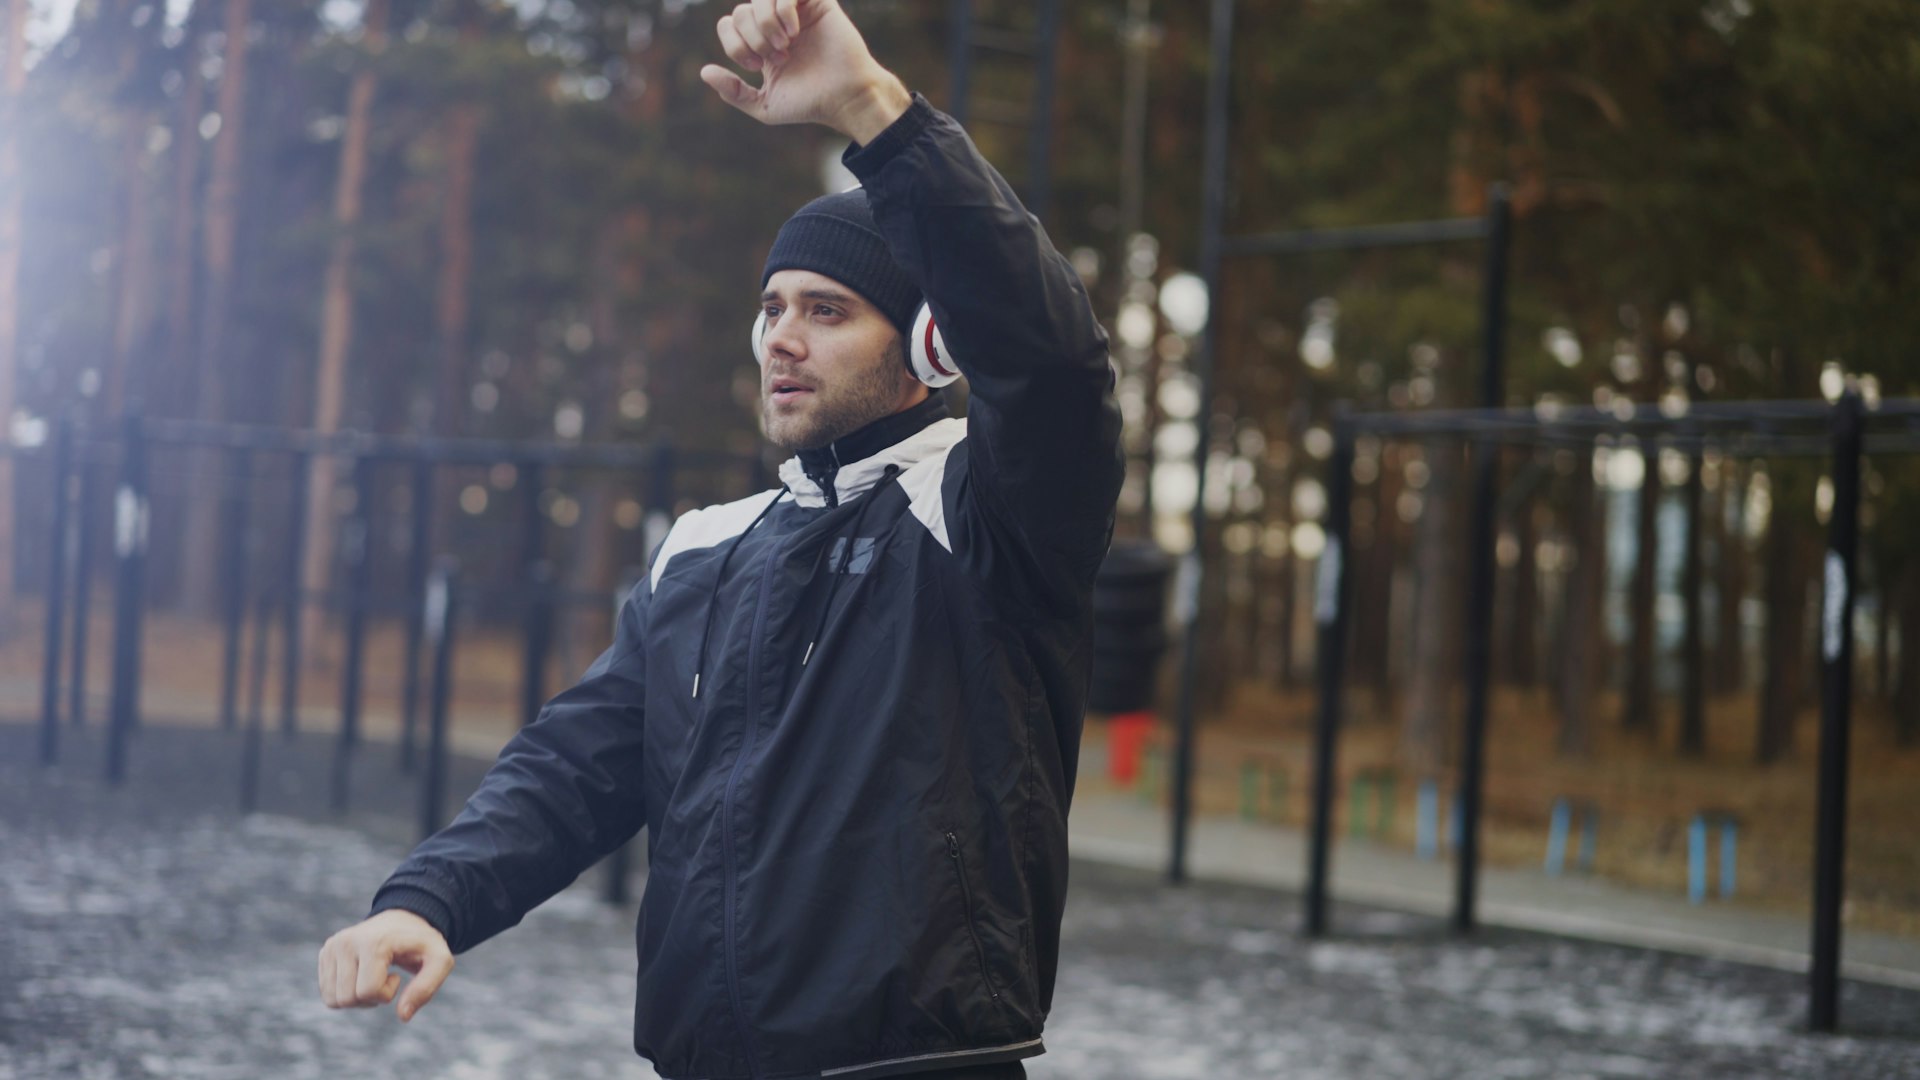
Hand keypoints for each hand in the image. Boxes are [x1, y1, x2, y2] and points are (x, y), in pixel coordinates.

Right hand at [317, 909, 454, 1022]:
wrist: (404, 919)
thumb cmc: (422, 943)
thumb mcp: (439, 961)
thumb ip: (426, 988)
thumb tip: (403, 1016)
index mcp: (373, 942)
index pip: (368, 991)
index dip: (387, 993)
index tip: (397, 975)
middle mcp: (346, 942)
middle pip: (348, 999)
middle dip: (371, 998)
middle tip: (385, 977)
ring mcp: (333, 946)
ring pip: (333, 1000)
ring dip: (357, 998)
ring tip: (373, 976)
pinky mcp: (326, 952)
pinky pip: (327, 994)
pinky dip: (345, 993)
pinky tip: (361, 975)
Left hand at [699, 0, 911, 143]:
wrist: (844, 97)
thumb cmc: (810, 104)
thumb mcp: (764, 106)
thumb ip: (734, 92)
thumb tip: (704, 71)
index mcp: (762, 44)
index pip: (728, 24)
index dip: (733, 43)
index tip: (755, 65)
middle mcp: (776, 25)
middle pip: (739, 12)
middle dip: (751, 38)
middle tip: (776, 57)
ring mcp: (795, 12)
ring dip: (766, 25)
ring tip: (786, 45)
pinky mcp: (816, 2)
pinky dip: (783, 11)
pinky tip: (794, 32)